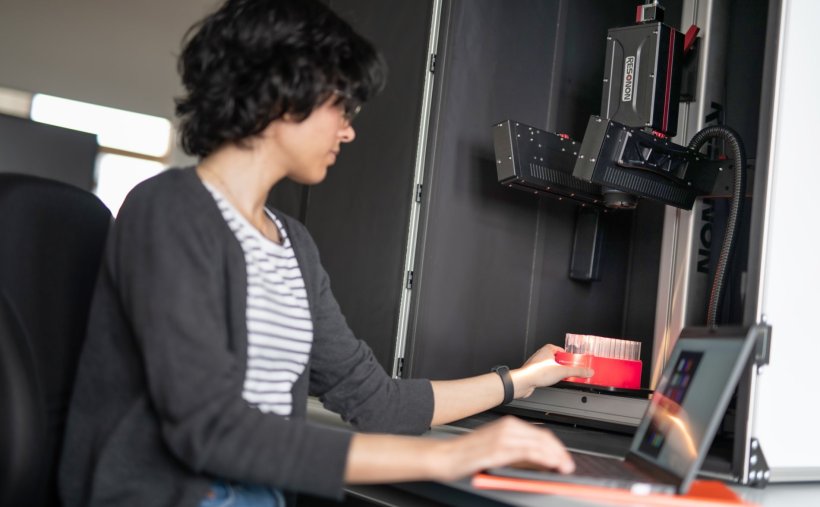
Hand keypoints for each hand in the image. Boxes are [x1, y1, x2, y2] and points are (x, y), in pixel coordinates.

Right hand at [432, 416, 574, 480]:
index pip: (541, 434)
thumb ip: (518, 453)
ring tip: (564, 467)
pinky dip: (543, 458)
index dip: (556, 447)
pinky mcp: (500, 448)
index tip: (564, 458)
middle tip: (568, 465)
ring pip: (539, 444)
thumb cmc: (469, 454)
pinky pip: (528, 452)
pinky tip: (551, 465)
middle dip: (560, 452)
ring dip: (556, 457)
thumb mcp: (498, 449)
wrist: (447, 455)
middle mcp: (508, 427)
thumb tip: (541, 462)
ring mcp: (504, 437)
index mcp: (508, 424)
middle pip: (544, 438)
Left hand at [511, 344, 592, 397]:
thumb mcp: (562, 371)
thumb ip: (577, 371)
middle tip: (570, 370)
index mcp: (547, 350)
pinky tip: (552, 381)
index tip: (574, 361)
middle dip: (563, 365)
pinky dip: (550, 376)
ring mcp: (537, 364)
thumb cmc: (537, 372)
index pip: (561, 350)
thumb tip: (588, 371)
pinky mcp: (534, 372)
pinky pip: (545, 373)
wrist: (523, 382)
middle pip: (557, 358)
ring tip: (561, 376)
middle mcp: (541, 355)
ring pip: (550, 366)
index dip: (568, 356)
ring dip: (556, 371)